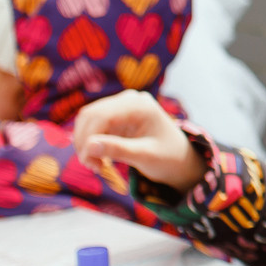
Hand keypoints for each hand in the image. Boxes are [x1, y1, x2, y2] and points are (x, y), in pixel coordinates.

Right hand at [72, 90, 204, 189]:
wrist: (179, 158)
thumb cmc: (168, 158)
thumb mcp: (146, 156)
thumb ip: (119, 150)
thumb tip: (89, 146)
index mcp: (140, 105)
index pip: (102, 116)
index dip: (89, 138)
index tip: (90, 163)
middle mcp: (129, 99)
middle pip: (90, 115)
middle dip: (85, 142)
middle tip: (92, 167)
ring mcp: (121, 105)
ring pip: (87, 120)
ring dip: (85, 143)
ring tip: (96, 165)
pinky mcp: (115, 115)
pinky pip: (92, 126)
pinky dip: (90, 143)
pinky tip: (99, 160)